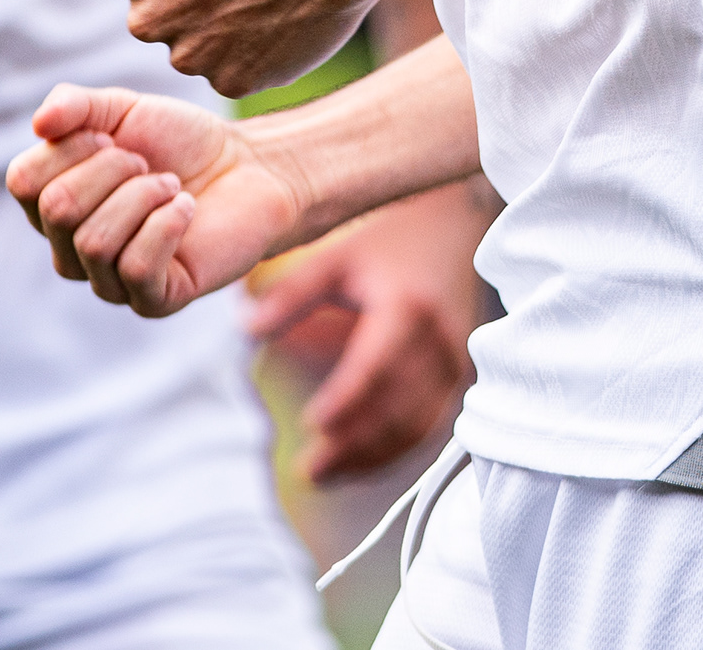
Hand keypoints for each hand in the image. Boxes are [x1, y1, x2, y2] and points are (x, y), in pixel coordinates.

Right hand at [5, 83, 296, 314]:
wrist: (247, 166)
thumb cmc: (179, 141)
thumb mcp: (123, 109)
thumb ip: (75, 106)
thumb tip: (39, 124)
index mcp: (52, 204)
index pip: (24, 181)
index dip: (72, 147)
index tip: (113, 137)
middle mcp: (70, 249)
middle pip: (58, 210)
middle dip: (112, 170)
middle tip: (148, 162)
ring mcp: (108, 281)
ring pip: (95, 242)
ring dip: (144, 196)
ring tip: (171, 185)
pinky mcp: (152, 300)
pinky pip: (136, 269)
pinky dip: (167, 224)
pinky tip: (186, 209)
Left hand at [247, 181, 490, 480]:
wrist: (452, 228)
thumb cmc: (389, 241)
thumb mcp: (339, 256)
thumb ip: (294, 293)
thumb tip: (246, 329)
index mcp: (408, 308)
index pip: (376, 366)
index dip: (345, 400)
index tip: (310, 424)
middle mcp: (438, 341)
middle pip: (396, 408)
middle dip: (351, 444)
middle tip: (307, 471)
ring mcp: (453, 364)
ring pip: (414, 427)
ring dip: (370, 457)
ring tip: (324, 474)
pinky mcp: (456, 379)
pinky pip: (427, 427)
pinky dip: (393, 451)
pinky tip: (357, 461)